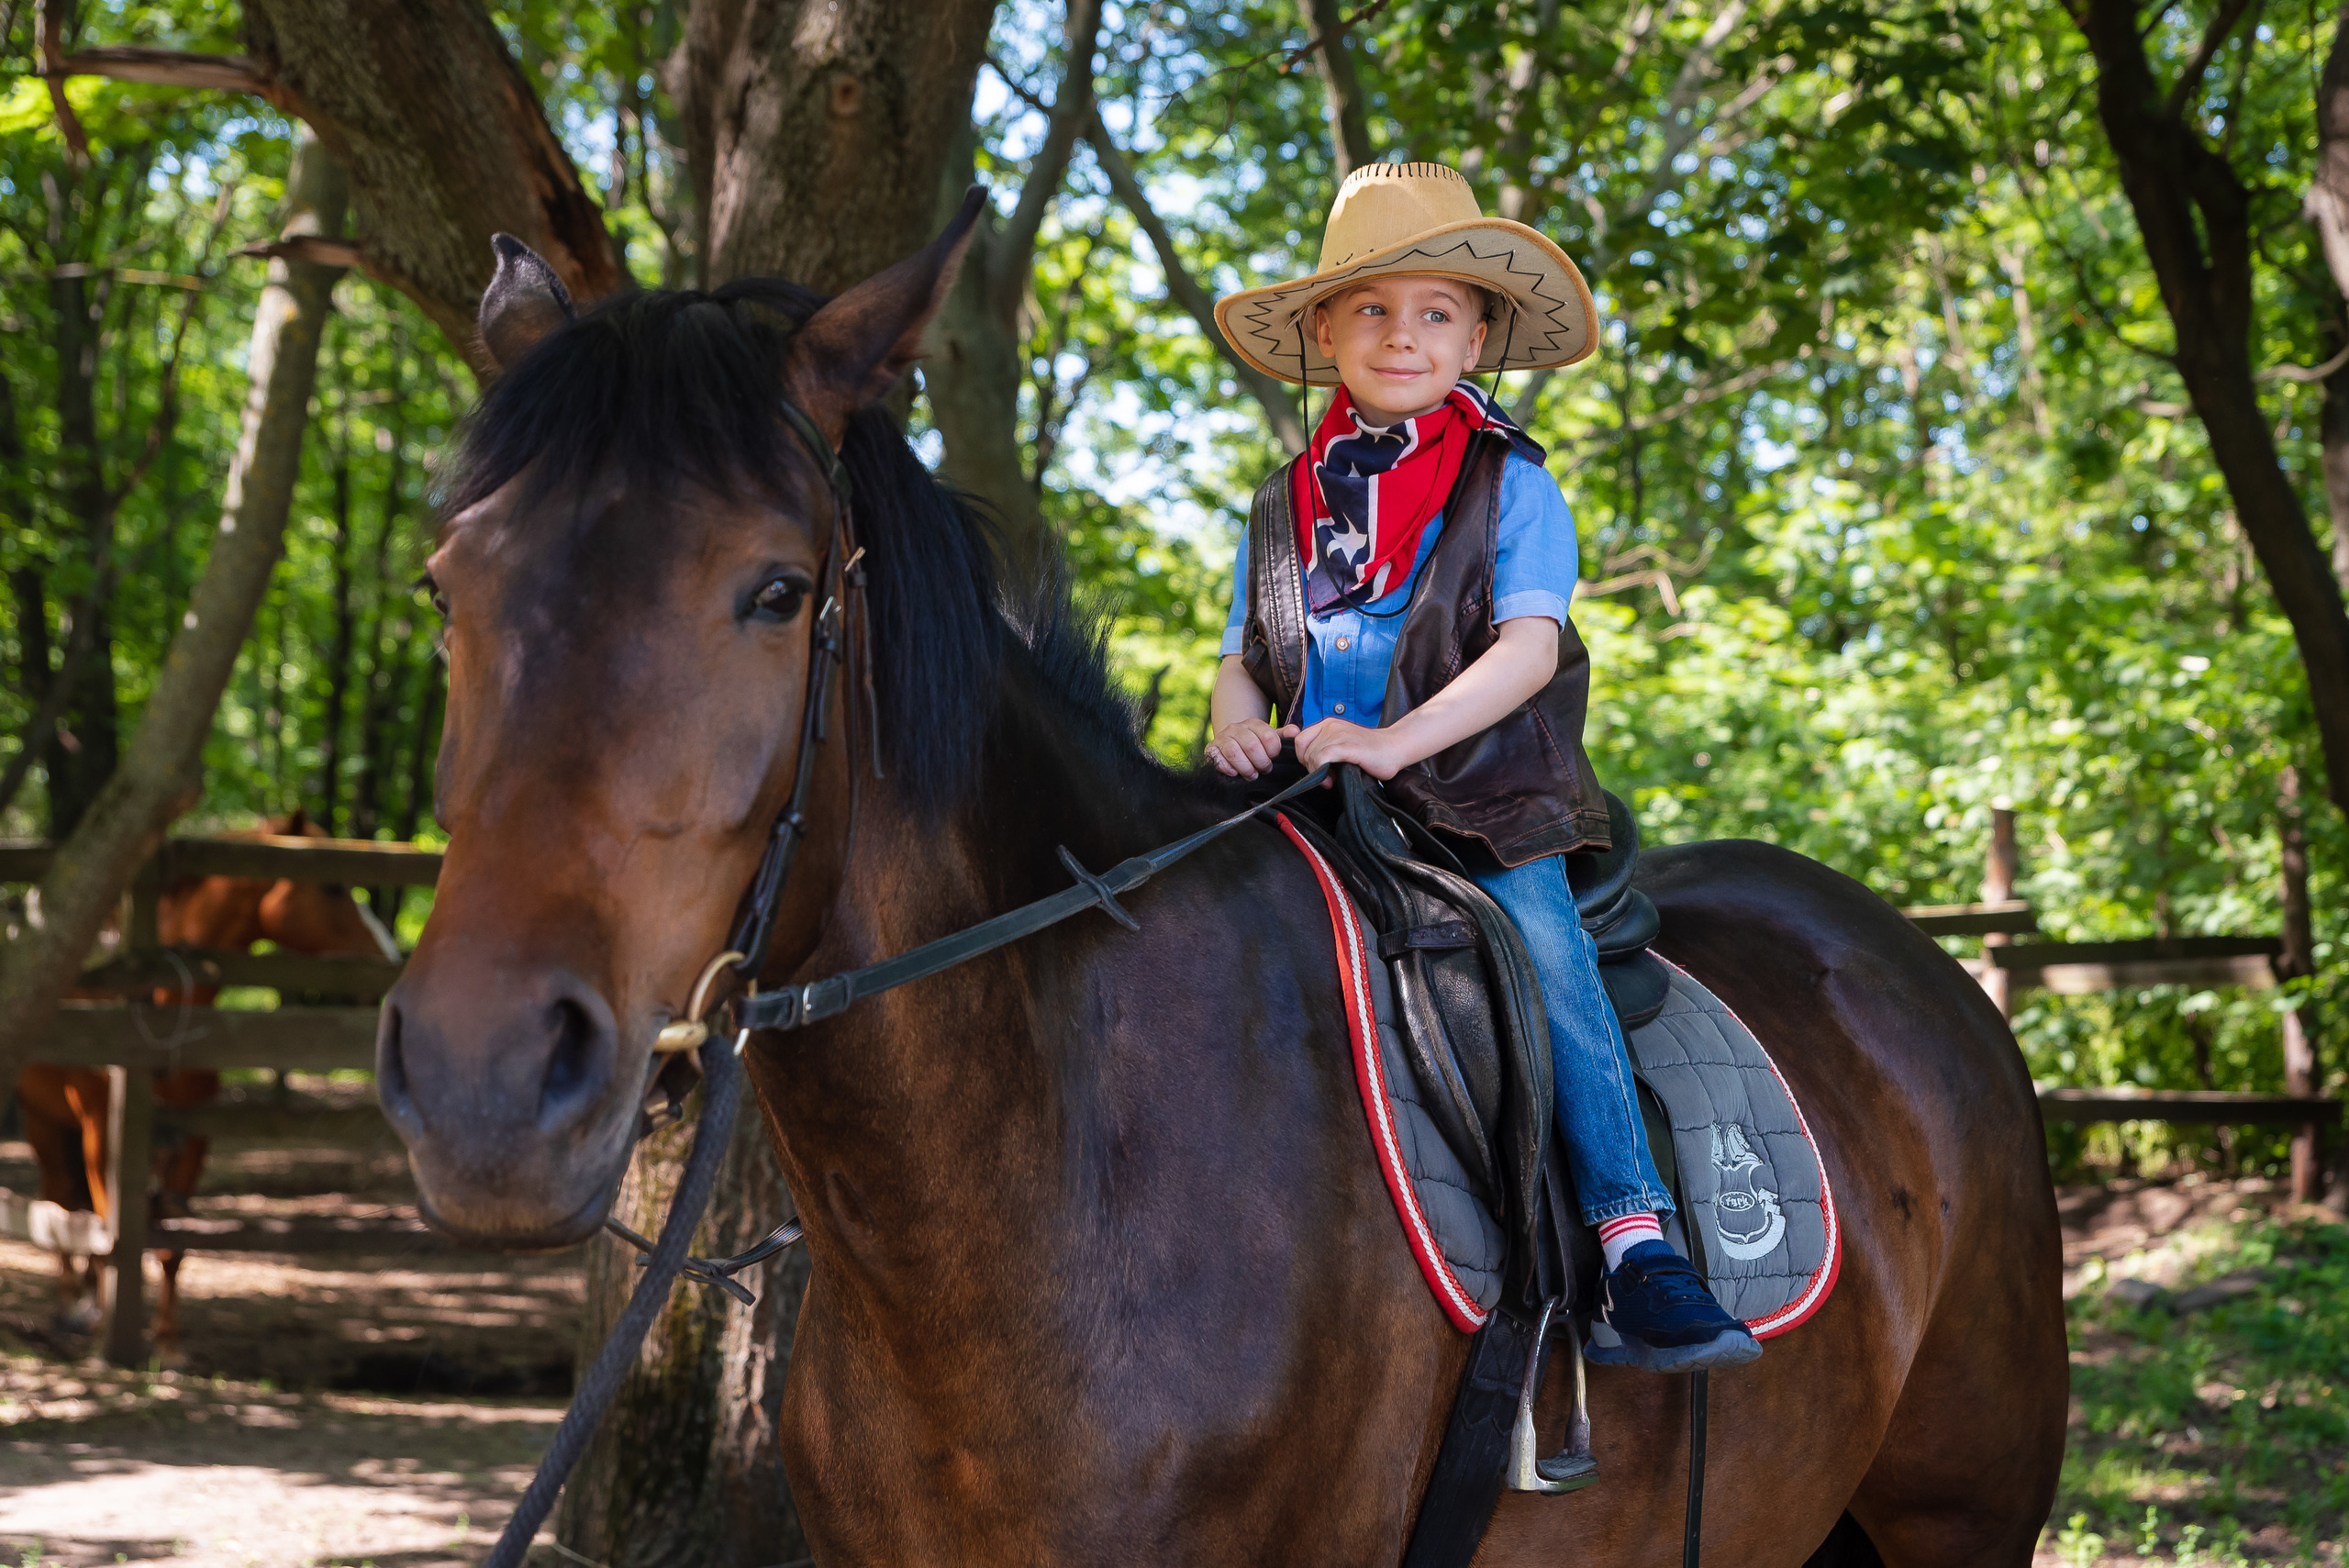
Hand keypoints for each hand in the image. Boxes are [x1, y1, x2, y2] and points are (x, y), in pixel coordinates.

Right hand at [1206, 716, 1297, 778]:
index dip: (1273, 752)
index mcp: (1253, 723)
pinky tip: (1235, 773)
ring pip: (1234, 753)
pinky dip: (1227, 768)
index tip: (1273, 759)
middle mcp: (1236, 728)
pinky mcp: (1211, 748)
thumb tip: (1295, 731)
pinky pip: (1217, 759)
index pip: (1268, 737)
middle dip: (1261, 763)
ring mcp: (1222, 737)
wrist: (1230, 742)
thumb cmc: (1255, 743)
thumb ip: (1283, 735)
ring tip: (1251, 775)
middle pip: (1252, 746)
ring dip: (1245, 768)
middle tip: (1263, 770)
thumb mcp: (1270, 738)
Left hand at [1292, 717, 1412, 779]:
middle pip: (1304, 751)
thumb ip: (1324, 750)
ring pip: (1311, 756)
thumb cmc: (1370, 752)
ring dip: (1318, 773)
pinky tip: (1332, 780)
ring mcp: (1339, 734)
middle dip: (1311, 769)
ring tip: (1332, 780)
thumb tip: (1307, 766)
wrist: (1395, 748)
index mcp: (1328, 725)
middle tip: (1327, 778)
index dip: (1304, 758)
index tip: (1317, 769)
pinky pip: (1321, 758)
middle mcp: (1331, 726)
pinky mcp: (1347, 746)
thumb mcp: (1341, 745)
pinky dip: (1322, 772)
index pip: (1300, 741)